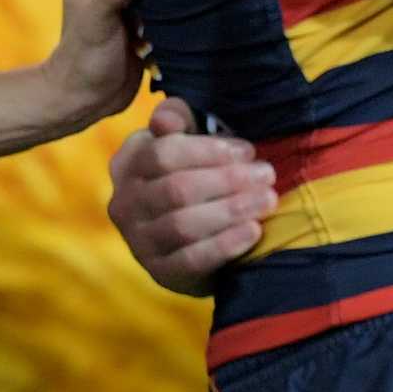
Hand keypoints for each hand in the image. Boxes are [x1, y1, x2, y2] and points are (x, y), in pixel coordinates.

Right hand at [106, 95, 273, 291]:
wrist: (196, 235)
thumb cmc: (195, 173)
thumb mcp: (187, 139)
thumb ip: (178, 118)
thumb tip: (165, 122)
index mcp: (129, 163)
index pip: (162, 154)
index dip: (208, 151)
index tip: (248, 151)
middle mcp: (125, 203)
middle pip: (176, 189)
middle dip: (228, 180)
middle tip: (267, 175)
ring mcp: (139, 242)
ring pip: (183, 225)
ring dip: (231, 210)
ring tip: (267, 200)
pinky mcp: (160, 273)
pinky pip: (191, 259)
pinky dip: (225, 244)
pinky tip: (253, 231)